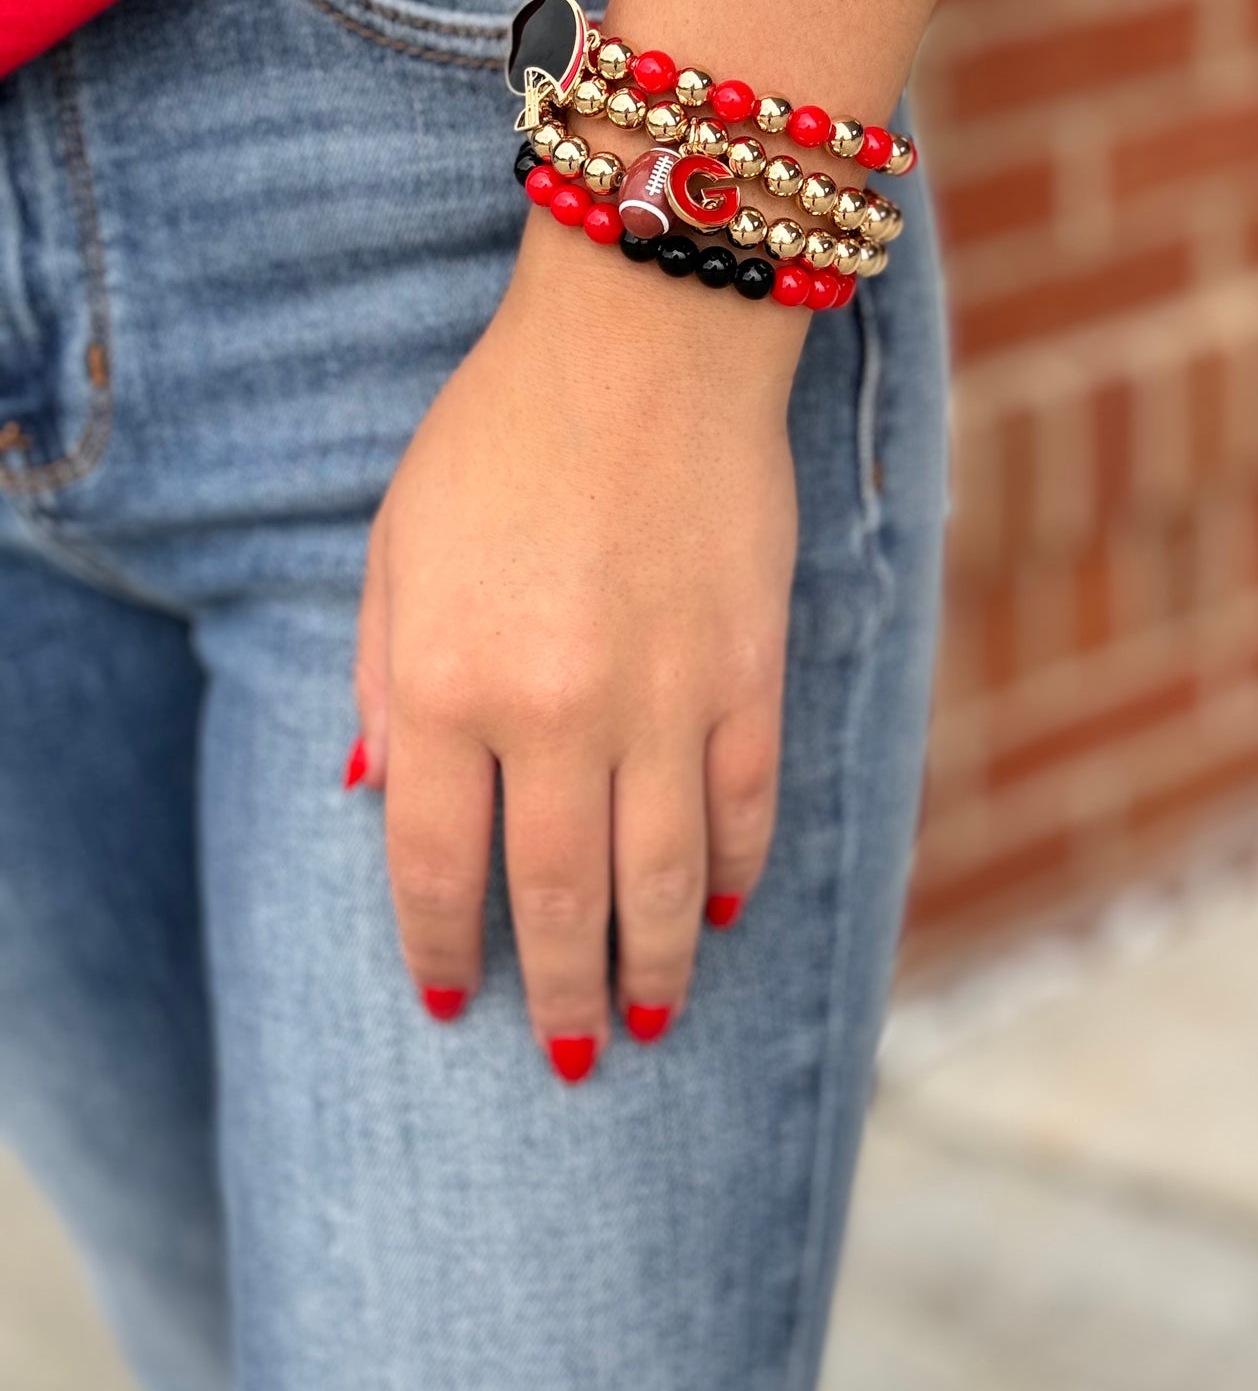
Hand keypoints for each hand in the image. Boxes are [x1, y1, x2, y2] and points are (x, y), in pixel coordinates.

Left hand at [352, 212, 805, 1077]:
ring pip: (664, 878)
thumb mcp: (398, 541)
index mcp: (450, 683)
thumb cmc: (502, 429)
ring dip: (657, 966)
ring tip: (652, 1021)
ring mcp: (664, 699)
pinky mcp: (749, 671)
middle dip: (561, 993)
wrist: (647, 337)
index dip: (443, 946)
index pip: (439, 865)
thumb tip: (375, 794)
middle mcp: (555, 714)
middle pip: (556, 898)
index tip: (452, 998)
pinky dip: (736, 869)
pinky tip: (725, 910)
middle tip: (572, 1054)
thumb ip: (384, 675)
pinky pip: (744, 803)